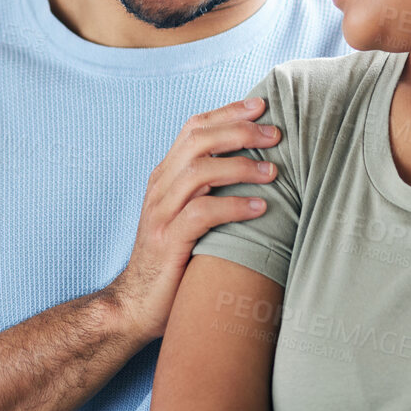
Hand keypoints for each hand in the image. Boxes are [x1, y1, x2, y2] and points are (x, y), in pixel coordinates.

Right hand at [107, 96, 281, 342]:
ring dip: (241, 167)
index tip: (262, 105)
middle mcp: (160, 187)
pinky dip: (233, 206)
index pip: (194, 128)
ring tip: (274, 172)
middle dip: (239, 132)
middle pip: (197, 140)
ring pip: (199, 172)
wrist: (135, 305)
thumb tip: (260, 169)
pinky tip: (260, 208)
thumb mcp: (191, 216)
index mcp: (166, 176)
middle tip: (275, 135)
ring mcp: (160, 213)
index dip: (228, 112)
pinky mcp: (166, 241)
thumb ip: (212, 190)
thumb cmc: (175, 260)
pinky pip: (201, 213)